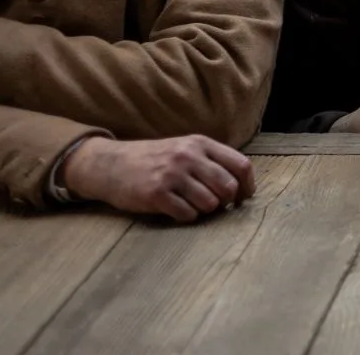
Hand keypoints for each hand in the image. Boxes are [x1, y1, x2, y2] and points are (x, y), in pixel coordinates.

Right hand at [61, 135, 255, 222]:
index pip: (241, 165)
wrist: (111, 164)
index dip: (247, 185)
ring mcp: (172, 175)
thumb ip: (212, 160)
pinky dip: (187, 216)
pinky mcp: (156, 194)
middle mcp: (188, 156)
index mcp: (200, 143)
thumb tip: (243, 185)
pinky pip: (187, 214)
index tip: (244, 197)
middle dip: (227, 201)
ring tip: (192, 204)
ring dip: (205, 210)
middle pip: (228, 186)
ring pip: (210, 203)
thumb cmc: (155, 159)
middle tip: (217, 205)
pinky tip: (177, 209)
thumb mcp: (185, 148)